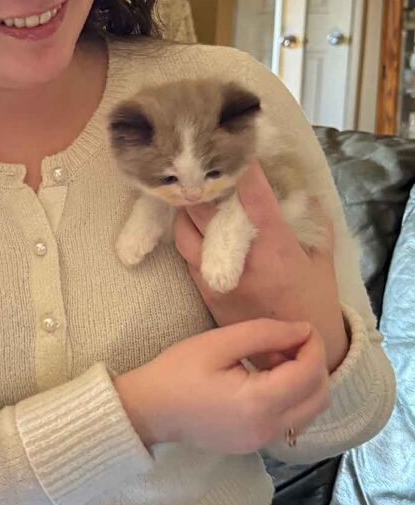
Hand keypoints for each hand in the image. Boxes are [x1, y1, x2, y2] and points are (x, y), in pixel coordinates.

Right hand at [115, 318, 329, 453]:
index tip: (300, 325)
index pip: (310, 373)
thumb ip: (264, 334)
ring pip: (310, 410)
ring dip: (305, 381)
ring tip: (274, 359)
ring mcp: (263, 441)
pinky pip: (292, 420)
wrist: (148, 410)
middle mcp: (268, 428)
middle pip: (320, 396)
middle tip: (286, 342)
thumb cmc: (177, 372)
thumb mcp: (217, 342)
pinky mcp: (256, 444)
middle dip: (313, 363)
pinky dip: (292, 396)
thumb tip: (303, 330)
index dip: (313, 345)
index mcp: (258, 402)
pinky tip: (265, 379)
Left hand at [172, 160, 347, 372]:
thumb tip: (299, 189)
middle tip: (202, 164)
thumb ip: (312, 222)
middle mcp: (242, 262)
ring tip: (194, 192)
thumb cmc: (312, 300)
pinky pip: (184, 253)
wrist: (293, 355)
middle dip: (203, 184)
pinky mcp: (204, 290)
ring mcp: (218, 277)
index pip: (254, 201)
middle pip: (207, 211)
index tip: (238, 149)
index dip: (244, 173)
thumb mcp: (321, 259)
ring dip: (186, 207)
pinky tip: (191, 220)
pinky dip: (185, 233)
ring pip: (185, 230)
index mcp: (276, 250)